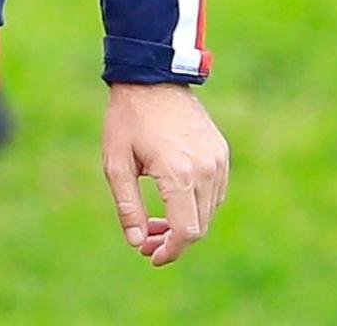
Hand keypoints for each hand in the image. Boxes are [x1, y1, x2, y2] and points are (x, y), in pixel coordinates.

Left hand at [101, 82, 227, 265]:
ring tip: (156, 221)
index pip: (186, 232)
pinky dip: (197, 205)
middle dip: (174, 241)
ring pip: (209, 211)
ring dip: (186, 224)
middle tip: (146, 241)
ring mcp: (217, 159)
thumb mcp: (116, 165)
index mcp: (178, 174)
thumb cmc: (128, 120)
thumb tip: (138, 244)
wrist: (153, 78)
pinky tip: (173, 199)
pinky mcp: (220, 151)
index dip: (170, 252)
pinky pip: (216, 191)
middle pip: (200, 226)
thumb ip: (128, 208)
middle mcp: (205, 169)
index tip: (151, 257)